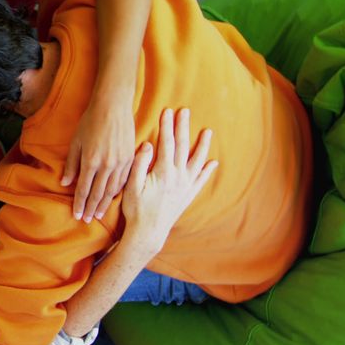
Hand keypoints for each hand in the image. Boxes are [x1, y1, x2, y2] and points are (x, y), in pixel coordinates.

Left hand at [62, 98, 134, 222]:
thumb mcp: (76, 142)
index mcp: (91, 161)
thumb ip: (71, 164)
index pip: (83, 189)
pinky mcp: (130, 158)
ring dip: (104, 204)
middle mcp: (107, 165)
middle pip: (97, 193)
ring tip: (98, 214)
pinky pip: (124, 181)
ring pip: (112, 190)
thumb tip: (65, 183)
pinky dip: (117, 192)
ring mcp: (121, 163)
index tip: (76, 215)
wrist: (113, 106)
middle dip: (91, 208)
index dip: (79, 204)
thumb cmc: (90, 121)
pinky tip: (112, 198)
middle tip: (87, 220)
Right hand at [120, 109, 216, 254]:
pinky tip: (213, 163)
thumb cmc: (136, 210)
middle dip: (183, 128)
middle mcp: (178, 177)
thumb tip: (147, 144)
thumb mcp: (131, 186)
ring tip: (208, 132)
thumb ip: (139, 164)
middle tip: (185, 111)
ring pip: (197, 161)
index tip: (167, 111)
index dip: (167, 126)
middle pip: (183, 147)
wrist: (147, 233)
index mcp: (163, 172)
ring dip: (202, 146)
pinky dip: (208, 171)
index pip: (166, 143)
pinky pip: (201, 181)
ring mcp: (185, 186)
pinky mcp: (188, 196)